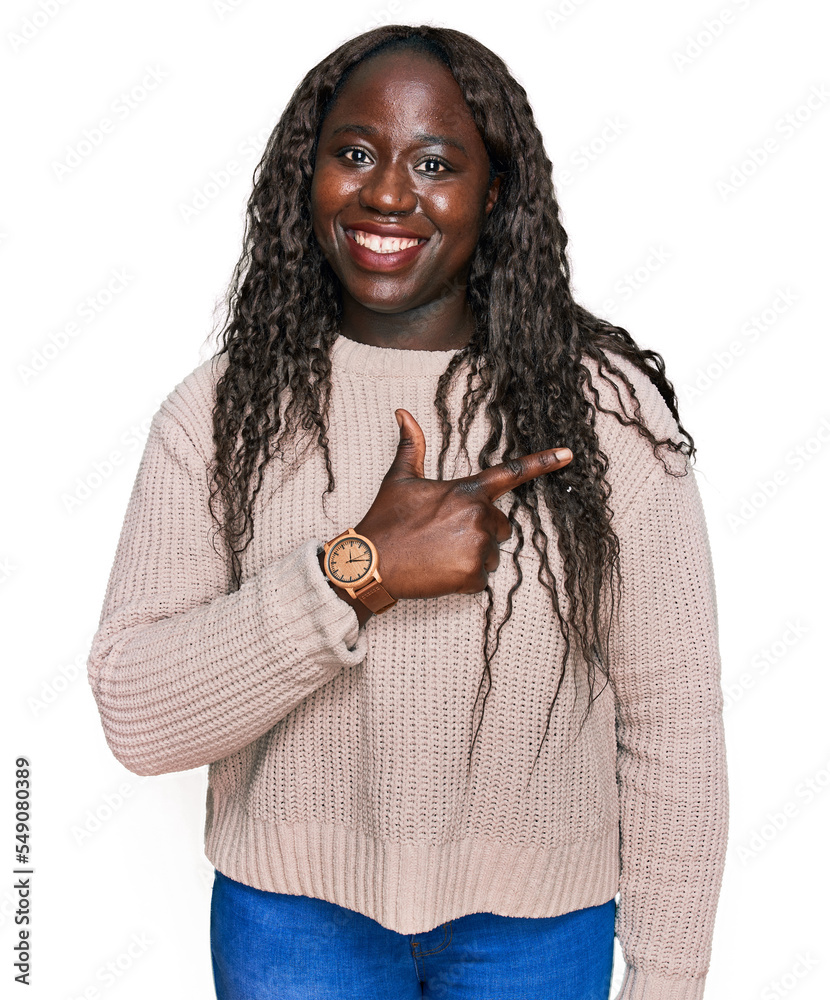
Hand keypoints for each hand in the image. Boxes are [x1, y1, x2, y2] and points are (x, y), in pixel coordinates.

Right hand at [354, 408, 571, 600]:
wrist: (370, 563)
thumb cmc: (386, 521)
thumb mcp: (399, 479)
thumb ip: (411, 446)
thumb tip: (403, 414)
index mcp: (467, 491)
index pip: (513, 472)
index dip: (544, 462)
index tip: (568, 454)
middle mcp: (479, 516)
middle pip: (502, 525)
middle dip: (480, 531)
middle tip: (445, 536)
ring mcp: (479, 547)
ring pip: (492, 553)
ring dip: (472, 556)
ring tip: (439, 553)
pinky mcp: (473, 575)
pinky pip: (481, 578)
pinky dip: (464, 578)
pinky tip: (439, 571)